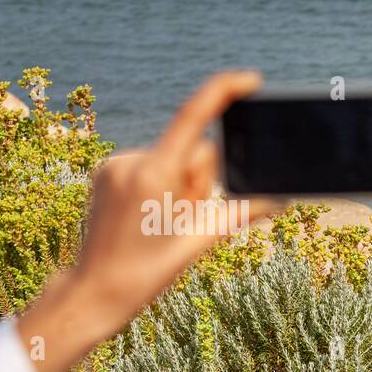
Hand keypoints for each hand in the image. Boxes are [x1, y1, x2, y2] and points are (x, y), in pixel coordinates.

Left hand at [17, 71, 273, 371]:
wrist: (93, 291)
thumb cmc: (145, 273)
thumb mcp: (198, 243)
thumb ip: (240, 213)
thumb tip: (279, 199)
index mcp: (155, 174)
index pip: (194, 118)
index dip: (223, 93)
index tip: (249, 80)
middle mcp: (132, 160)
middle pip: (193, 151)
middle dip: (202, 181)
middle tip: (184, 220)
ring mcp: (116, 164)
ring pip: (173, 161)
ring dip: (181, 188)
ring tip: (162, 225)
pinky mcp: (108, 171)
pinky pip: (153, 166)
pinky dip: (162, 187)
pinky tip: (148, 217)